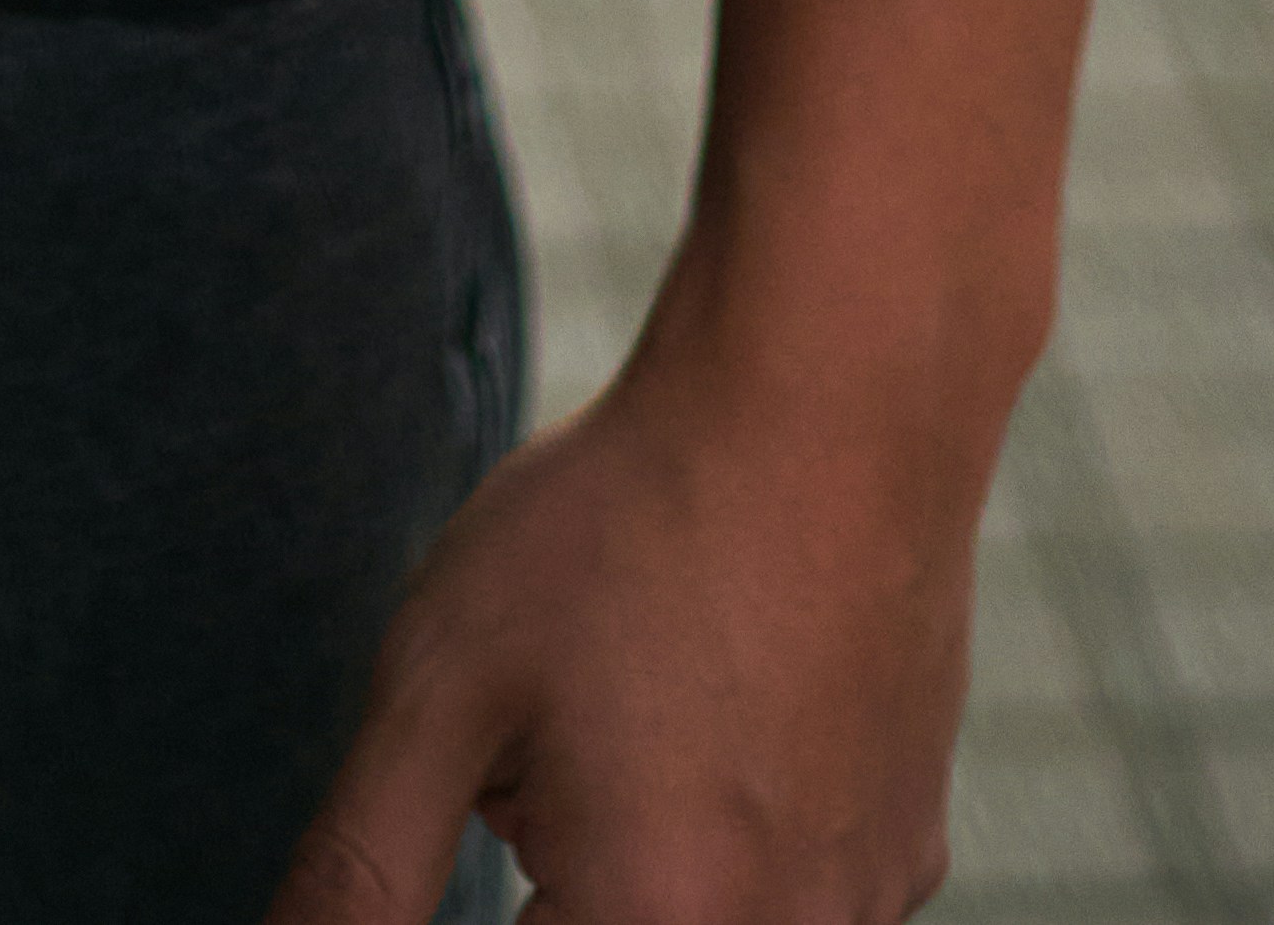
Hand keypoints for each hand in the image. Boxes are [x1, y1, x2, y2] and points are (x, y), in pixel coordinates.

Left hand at [264, 322, 986, 924]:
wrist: (831, 399)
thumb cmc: (624, 528)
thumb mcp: (442, 688)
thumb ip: (360, 870)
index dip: (501, 838)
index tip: (520, 743)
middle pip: (602, 918)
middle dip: (559, 855)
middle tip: (573, 710)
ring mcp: (865, 903)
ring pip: (698, 904)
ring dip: (647, 840)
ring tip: (652, 681)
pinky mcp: (913, 845)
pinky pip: (788, 876)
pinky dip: (739, 810)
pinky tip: (735, 677)